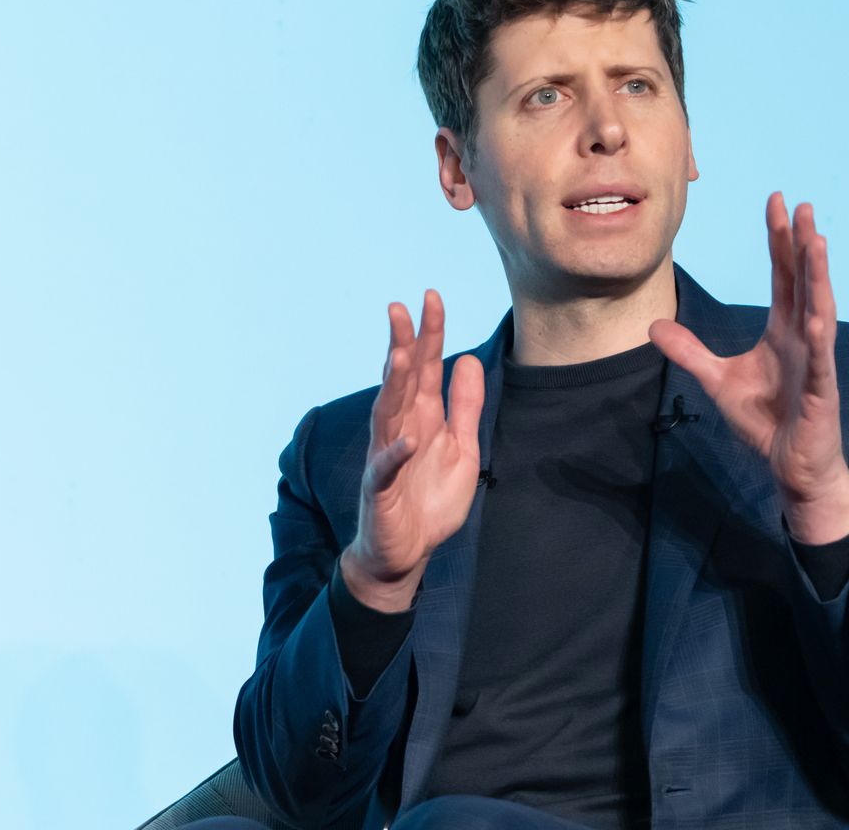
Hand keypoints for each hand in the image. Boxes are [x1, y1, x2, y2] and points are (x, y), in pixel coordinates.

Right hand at [339, 291, 486, 612]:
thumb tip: (467, 359)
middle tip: (401, 308)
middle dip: (402, 345)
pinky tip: (407, 439)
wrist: (407, 551)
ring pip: (388, 413)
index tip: (432, 297)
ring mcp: (386, 456)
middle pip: (401, 380)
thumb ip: (464, 406)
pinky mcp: (381, 488)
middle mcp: (401, 428)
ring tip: (399, 356)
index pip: (425, 367)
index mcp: (422, 417)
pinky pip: (386, 467)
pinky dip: (396, 453)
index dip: (429, 334)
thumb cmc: (429, 499)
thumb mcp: (461, 448)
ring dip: (393, 386)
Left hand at [649, 193, 848, 543]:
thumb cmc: (766, 422)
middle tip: (799, 204)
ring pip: (819, 308)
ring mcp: (816, 361)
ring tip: (815, 240)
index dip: (779, 239)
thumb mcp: (716, 380)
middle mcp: (803, 337)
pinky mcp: (820, 389)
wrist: (791, 466)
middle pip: (804, 281)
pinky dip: (818, 332)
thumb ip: (689, 351)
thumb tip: (654, 325)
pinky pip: (820, 356)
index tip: (776, 201)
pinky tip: (814, 311)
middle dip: (801, 243)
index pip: (783, 275)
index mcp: (783, 330)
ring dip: (818, 276)